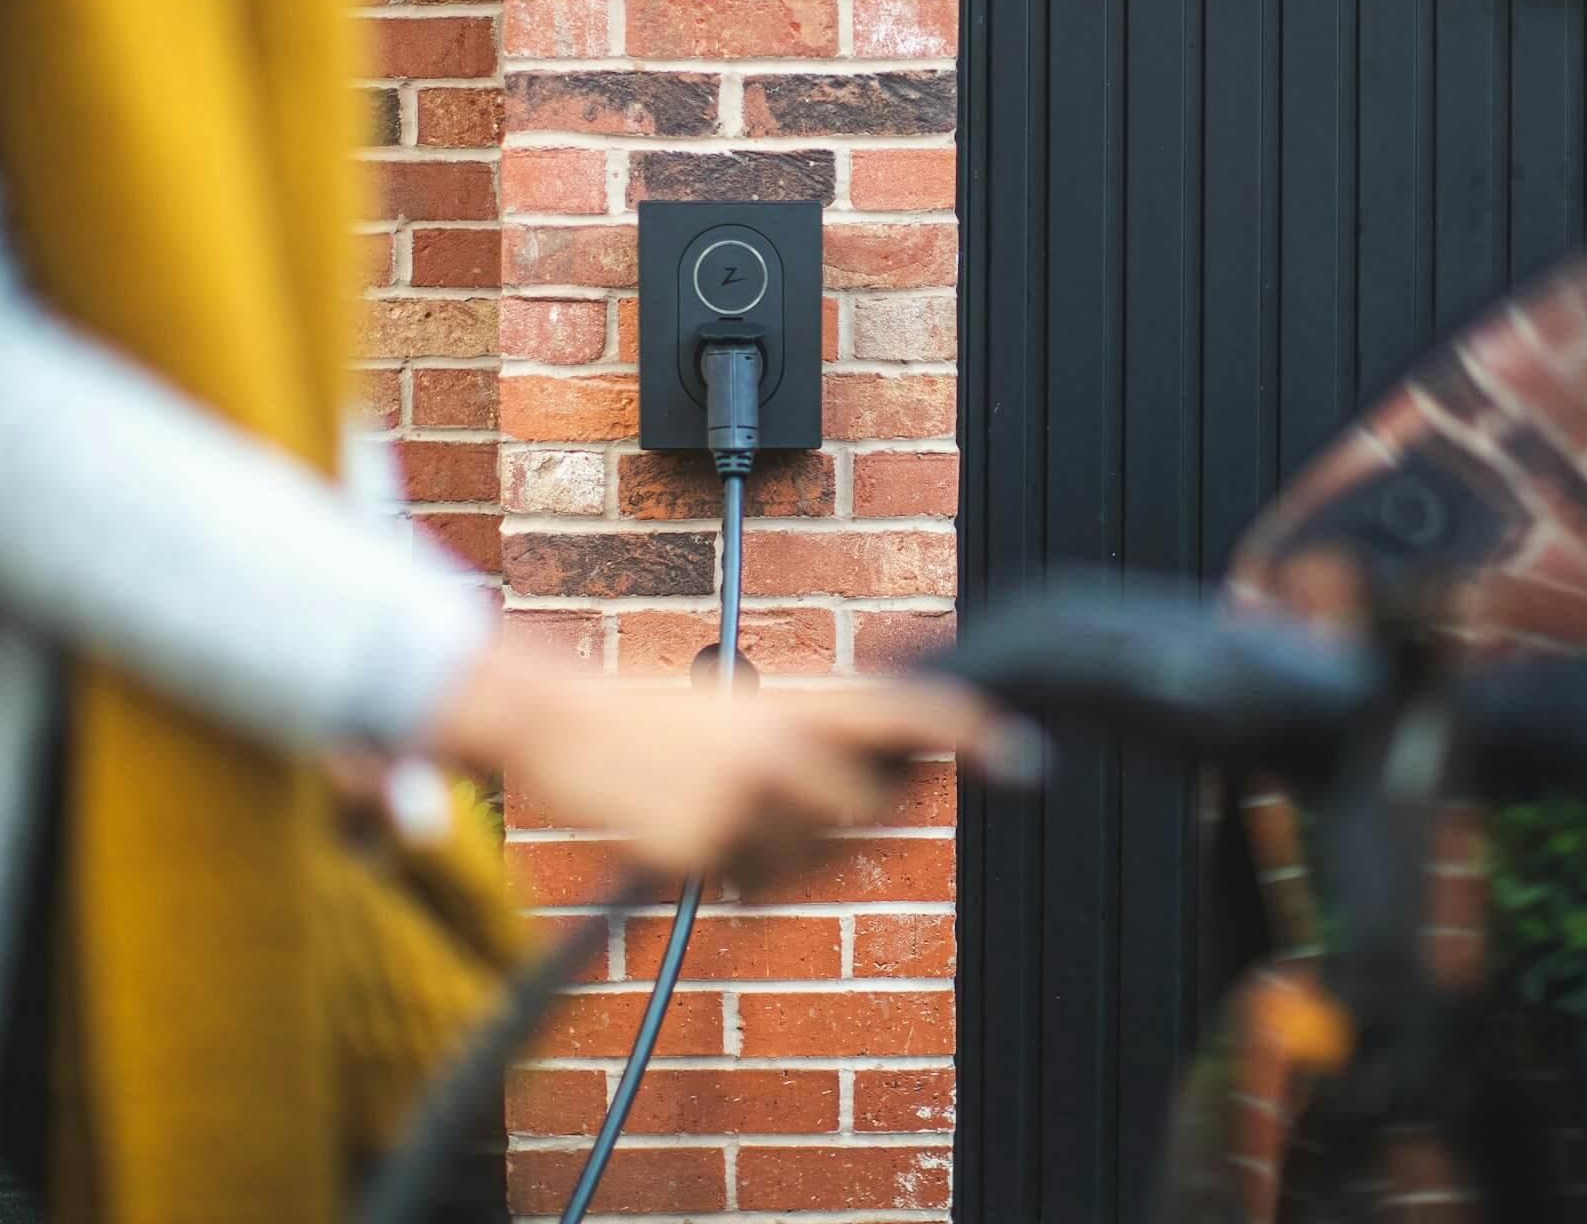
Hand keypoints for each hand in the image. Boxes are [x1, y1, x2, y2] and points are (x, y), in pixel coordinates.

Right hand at [382, 645, 1040, 882]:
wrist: (564, 724)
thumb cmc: (660, 716)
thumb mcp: (747, 709)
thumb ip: (819, 736)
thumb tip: (894, 786)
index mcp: (797, 701)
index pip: (905, 709)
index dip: (971, 731)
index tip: (1022, 756)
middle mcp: (781, 745)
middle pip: (868, 815)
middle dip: (841, 825)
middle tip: (779, 798)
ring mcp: (742, 798)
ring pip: (807, 861)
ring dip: (778, 854)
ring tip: (721, 807)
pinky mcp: (700, 846)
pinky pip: (750, 885)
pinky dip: (729, 873)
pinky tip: (689, 831)